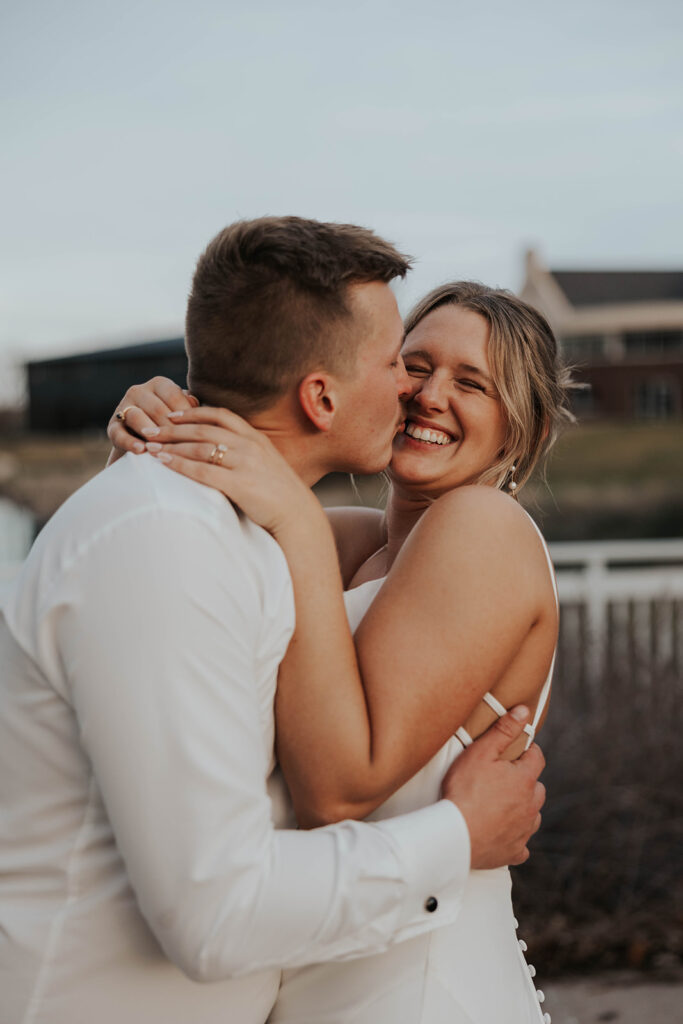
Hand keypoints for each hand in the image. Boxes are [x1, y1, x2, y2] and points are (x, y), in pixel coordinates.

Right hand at [106, 377, 198, 464]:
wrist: (148, 447)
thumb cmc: (175, 429)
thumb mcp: (185, 416)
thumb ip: (193, 409)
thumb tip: (199, 405)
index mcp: (160, 384)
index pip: (174, 396)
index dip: (186, 415)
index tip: (198, 432)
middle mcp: (139, 391)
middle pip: (156, 408)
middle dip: (170, 429)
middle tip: (183, 446)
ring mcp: (123, 407)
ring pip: (136, 417)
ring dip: (149, 433)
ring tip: (160, 448)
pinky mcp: (112, 426)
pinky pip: (119, 433)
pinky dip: (130, 442)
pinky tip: (141, 450)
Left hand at [143, 406, 319, 538]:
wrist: (298, 516)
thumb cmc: (279, 494)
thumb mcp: (266, 464)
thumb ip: (246, 453)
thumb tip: (222, 451)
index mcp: (255, 438)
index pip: (220, 414)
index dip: (193, 412)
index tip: (172, 414)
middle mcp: (249, 446)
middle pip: (203, 429)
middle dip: (173, 428)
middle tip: (150, 429)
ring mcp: (244, 464)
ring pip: (200, 447)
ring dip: (171, 444)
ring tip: (150, 446)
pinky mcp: (239, 484)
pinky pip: (202, 470)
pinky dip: (179, 464)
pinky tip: (163, 462)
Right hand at [441, 706, 545, 869]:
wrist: (455, 834)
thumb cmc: (465, 790)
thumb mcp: (480, 752)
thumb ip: (504, 730)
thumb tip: (524, 711)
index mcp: (525, 780)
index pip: (537, 758)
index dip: (528, 750)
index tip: (516, 749)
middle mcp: (531, 806)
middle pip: (537, 788)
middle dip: (525, 780)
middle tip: (503, 776)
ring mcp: (524, 831)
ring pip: (532, 815)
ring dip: (523, 808)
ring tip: (502, 804)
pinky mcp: (514, 852)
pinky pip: (522, 845)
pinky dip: (515, 838)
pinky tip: (503, 834)